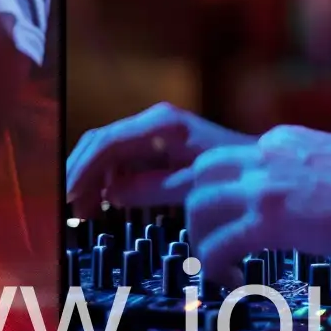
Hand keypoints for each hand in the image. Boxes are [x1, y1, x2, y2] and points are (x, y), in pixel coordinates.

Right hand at [66, 101, 242, 209]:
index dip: (82, 168)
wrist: (262, 165)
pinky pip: (123, 157)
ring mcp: (155, 130)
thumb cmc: (232, 173)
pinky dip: (109, 177)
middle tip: (69, 207)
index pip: (106, 142)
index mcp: (158, 125)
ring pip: (109, 150)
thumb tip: (110, 194)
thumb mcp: (190, 185)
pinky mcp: (158, 142)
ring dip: (93, 177)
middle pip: (102, 143)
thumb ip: (149, 187)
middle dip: (82, 173)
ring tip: (84, 209)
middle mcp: (152, 121)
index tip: (67, 193)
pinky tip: (104, 200)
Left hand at [167, 125, 330, 281]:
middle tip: (208, 238)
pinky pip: (220, 241)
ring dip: (200, 237)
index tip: (226, 215)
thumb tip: (295, 192)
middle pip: (203, 172)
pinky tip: (231, 279)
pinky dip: (214, 262)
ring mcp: (265, 185)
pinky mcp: (270, 219)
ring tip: (216, 263)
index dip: (221, 189)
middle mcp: (266, 154)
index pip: (230, 157)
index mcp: (282, 140)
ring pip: (200, 204)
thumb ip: (303, 168)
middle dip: (198, 207)